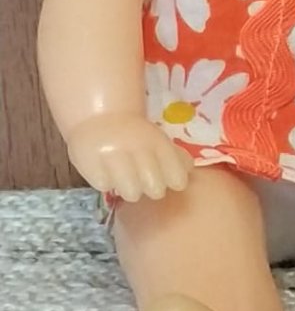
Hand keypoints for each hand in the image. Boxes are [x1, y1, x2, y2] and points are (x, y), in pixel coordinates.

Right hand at [67, 112, 192, 202]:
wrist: (100, 117)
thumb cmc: (135, 135)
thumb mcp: (158, 140)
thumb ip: (175, 157)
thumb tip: (188, 171)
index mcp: (157, 141)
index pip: (178, 178)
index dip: (173, 180)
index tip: (166, 176)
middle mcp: (136, 147)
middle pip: (156, 190)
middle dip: (149, 187)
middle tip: (141, 177)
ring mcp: (112, 156)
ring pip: (132, 193)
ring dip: (127, 188)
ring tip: (123, 176)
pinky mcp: (90, 164)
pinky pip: (105, 187)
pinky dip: (106, 182)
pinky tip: (106, 170)